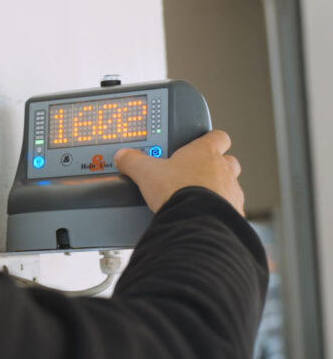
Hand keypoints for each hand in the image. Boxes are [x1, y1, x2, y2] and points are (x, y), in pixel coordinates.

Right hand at [114, 130, 244, 215]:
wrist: (196, 221)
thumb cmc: (178, 191)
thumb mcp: (146, 172)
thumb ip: (134, 161)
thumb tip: (124, 156)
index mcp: (204, 152)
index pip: (216, 137)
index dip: (208, 140)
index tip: (199, 145)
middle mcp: (223, 169)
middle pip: (226, 161)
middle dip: (213, 167)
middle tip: (193, 174)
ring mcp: (231, 191)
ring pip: (229, 185)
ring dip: (217, 190)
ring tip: (197, 199)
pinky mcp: (234, 213)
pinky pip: (230, 209)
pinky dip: (219, 212)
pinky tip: (203, 216)